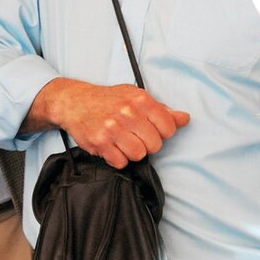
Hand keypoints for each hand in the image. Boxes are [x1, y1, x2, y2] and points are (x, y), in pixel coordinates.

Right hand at [44, 78, 189, 167]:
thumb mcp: (135, 97)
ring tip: (122, 141)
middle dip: (146, 144)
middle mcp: (127, 112)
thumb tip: (184, 119)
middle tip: (133, 136)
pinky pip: (120, 162)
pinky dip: (117, 158)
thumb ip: (161, 110)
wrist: (74, 103)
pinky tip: (111, 147)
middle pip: (155, 145)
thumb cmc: (108, 100)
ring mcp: (112, 128)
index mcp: (140, 100)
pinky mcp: (100, 142)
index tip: (150, 130)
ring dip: (131, 152)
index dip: (161, 133)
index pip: (168, 128)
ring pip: (138, 155)